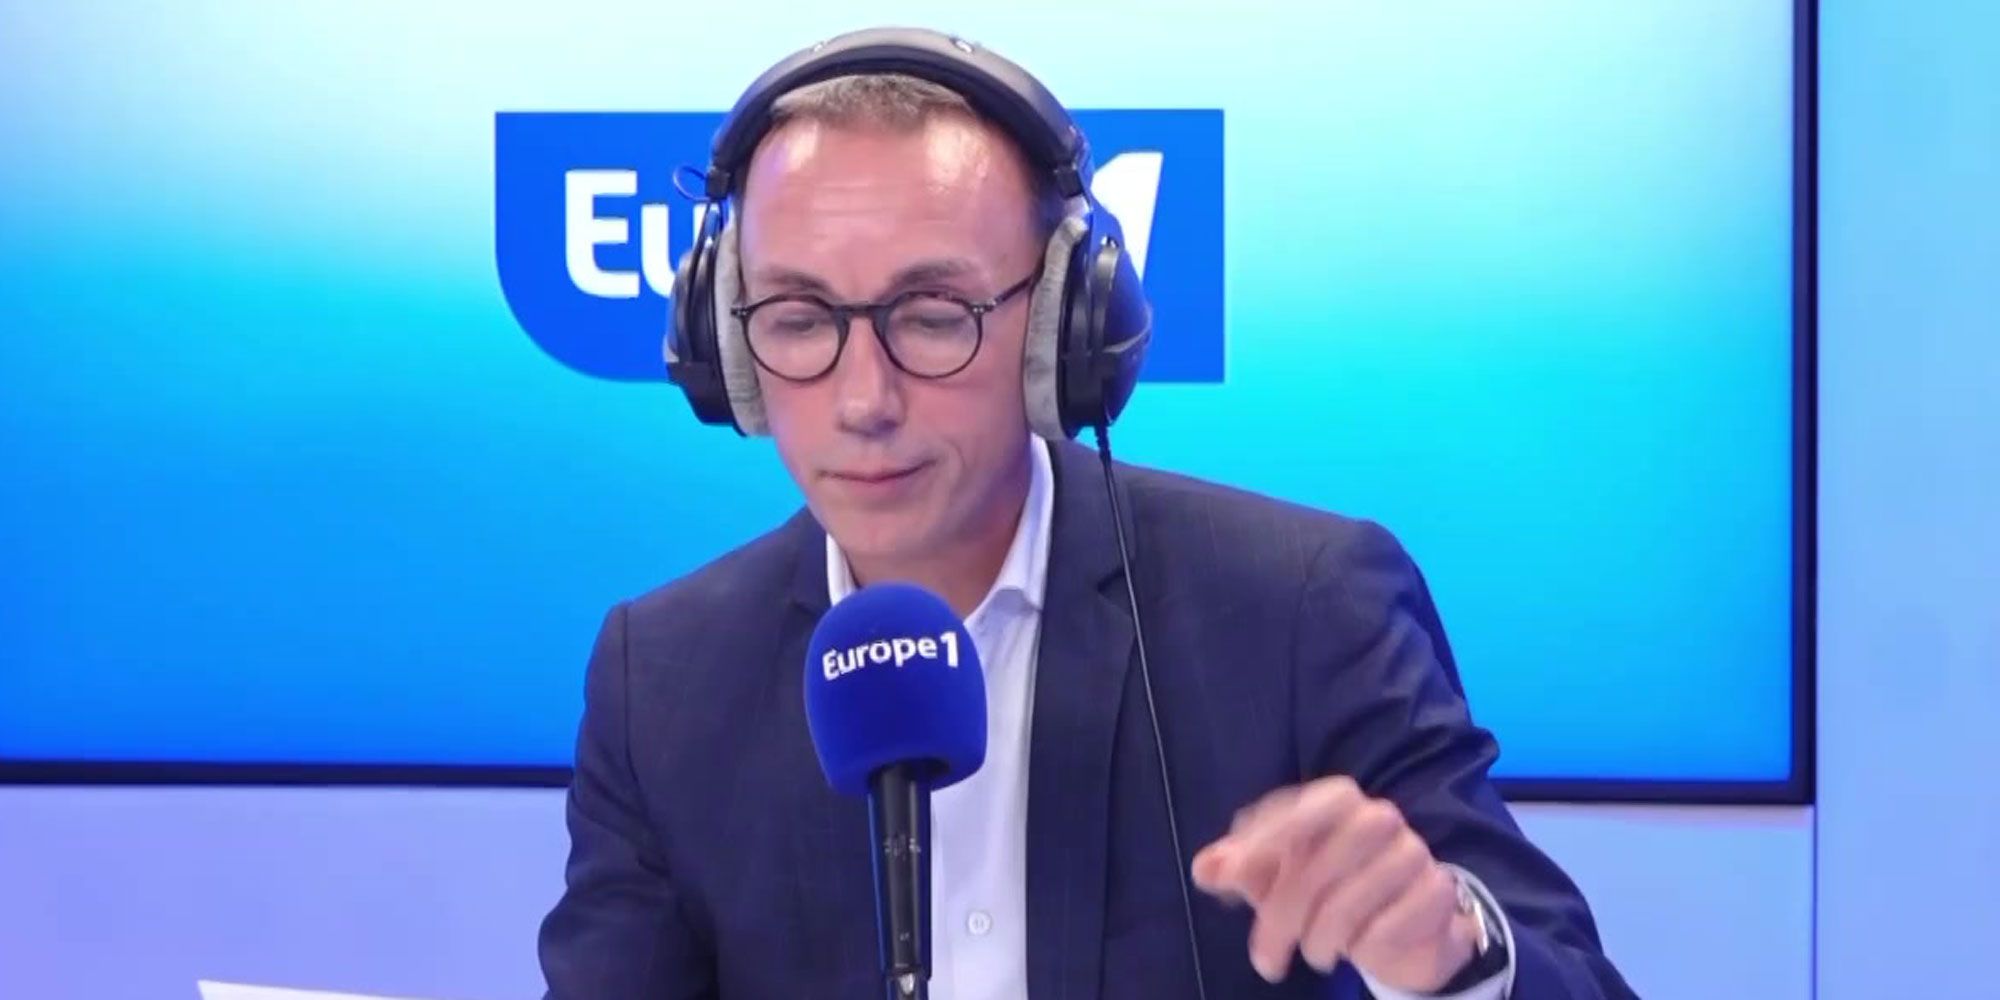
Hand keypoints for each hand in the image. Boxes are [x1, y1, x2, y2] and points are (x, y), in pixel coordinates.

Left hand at [1190, 776, 1480, 991]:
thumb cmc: (1328, 887)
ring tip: (1315, 954)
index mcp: (1338, 801)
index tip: (1234, 876)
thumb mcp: (1277, 877)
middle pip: (1321, 864)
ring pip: (1353, 900)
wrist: (1402, 922)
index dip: (1267, 839)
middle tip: (1265, 960)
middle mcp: (1379, 817)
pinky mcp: (1438, 893)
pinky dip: (1368, 947)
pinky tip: (1361, 950)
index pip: (1303, 810)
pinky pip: (1392, 925)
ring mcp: (1413, 852)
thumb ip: (1240, 868)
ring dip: (1323, 939)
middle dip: (1284, 916)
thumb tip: (1206, 868)